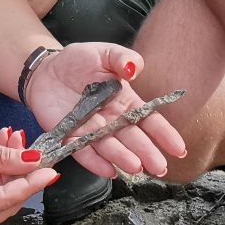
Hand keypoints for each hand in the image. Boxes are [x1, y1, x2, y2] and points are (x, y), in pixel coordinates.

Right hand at [0, 123, 58, 224]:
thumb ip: (2, 157)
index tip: (52, 169)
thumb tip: (35, 162)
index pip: (6, 199)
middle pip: (5, 202)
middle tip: (30, 145)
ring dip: (9, 170)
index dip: (31, 183)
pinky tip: (1, 149)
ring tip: (11, 138)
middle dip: (21, 173)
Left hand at [24, 42, 185, 178]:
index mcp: (125, 101)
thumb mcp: (104, 53)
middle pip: (132, 138)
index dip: (164, 135)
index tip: (178, 150)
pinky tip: (109, 172)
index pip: (148, 120)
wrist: (45, 69)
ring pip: (110, 147)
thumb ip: (122, 58)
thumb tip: (134, 68)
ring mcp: (91, 130)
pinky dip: (95, 163)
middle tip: (159, 167)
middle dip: (147, 153)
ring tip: (136, 167)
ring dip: (123, 158)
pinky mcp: (69, 136)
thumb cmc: (78, 60)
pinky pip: (83, 152)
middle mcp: (111, 120)